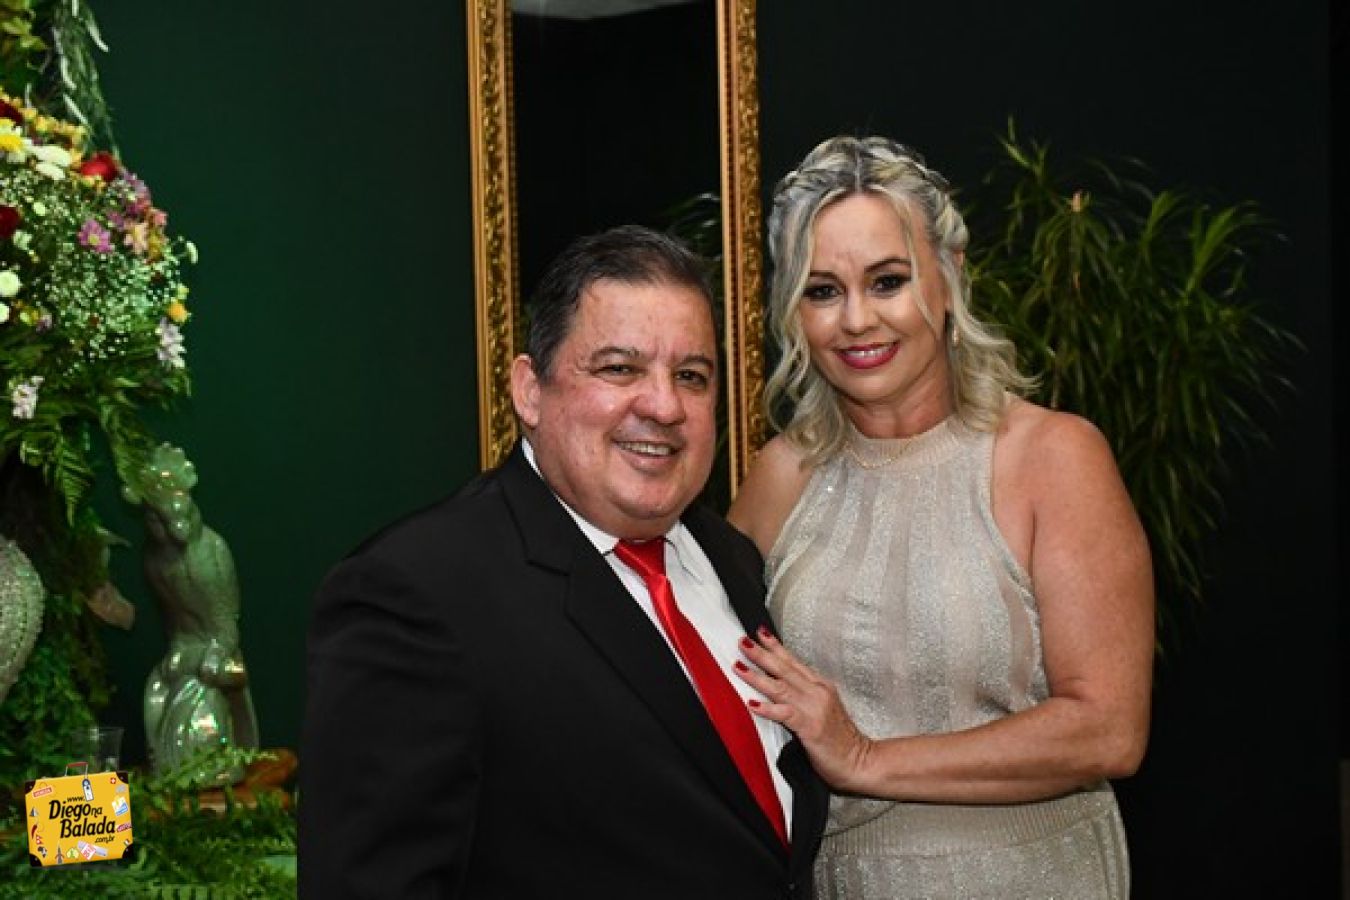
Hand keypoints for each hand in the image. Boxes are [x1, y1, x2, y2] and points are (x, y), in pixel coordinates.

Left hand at [736, 627, 874, 792]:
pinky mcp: (810, 727)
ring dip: (757, 676)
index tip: (760, 633)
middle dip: (761, 654)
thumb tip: (780, 687)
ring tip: (740, 667)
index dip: (776, 647)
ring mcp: (814, 708)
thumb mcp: (823, 709)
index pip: (793, 662)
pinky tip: (753, 704)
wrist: (859, 761)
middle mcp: (817, 692)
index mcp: (820, 686)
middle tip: (744, 642)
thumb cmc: (840, 740)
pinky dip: (768, 708)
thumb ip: (804, 696)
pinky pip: (785, 714)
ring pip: (780, 687)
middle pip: (784, 669)